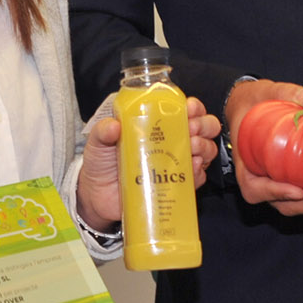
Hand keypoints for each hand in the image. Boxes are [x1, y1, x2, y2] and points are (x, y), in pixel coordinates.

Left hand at [75, 100, 222, 229]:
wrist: (97, 195)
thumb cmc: (101, 162)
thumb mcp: (98, 141)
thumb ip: (103, 131)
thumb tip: (113, 126)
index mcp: (155, 123)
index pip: (183, 109)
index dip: (193, 107)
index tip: (190, 109)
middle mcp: (171, 140)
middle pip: (202, 127)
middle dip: (204, 125)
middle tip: (192, 129)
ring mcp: (176, 162)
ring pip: (205, 150)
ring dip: (204, 146)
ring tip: (192, 147)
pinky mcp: (176, 185)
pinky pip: (197, 178)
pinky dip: (199, 172)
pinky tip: (192, 167)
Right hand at [224, 79, 302, 216]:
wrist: (256, 106)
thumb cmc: (256, 102)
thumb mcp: (267, 92)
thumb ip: (288, 94)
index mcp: (248, 166)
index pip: (255, 190)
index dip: (275, 193)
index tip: (297, 191)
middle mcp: (265, 181)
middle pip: (287, 204)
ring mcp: (284, 184)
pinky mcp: (301, 180)